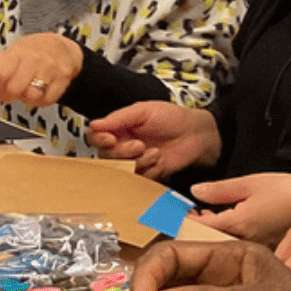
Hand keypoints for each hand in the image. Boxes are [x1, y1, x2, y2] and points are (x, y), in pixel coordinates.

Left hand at [0, 32, 81, 106]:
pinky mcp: (63, 78)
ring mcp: (50, 68)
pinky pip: (48, 100)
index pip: (0, 73)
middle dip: (8, 95)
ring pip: (32, 96)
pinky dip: (41, 101)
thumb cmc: (33, 51)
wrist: (64, 47)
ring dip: (25, 99)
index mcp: (18, 52)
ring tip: (26, 90)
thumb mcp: (10, 56)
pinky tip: (39, 92)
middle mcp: (34, 59)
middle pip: (15, 88)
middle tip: (9, 93)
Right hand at [86, 101, 220, 177]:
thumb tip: (94, 124)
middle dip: (123, 152)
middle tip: (139, 145)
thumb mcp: (143, 111)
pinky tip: (160, 160)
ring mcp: (134, 161)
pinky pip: (138, 179)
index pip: (96, 136)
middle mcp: (122, 145)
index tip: (110, 139)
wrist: (196, 134)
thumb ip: (118, 118)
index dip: (100, 140)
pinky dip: (150, 170)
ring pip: (121, 170)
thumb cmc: (172, 118)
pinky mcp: (146, 174)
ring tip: (155, 152)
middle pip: (106, 156)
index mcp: (118, 128)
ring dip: (139, 161)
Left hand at [190, 173, 290, 247]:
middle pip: (206, 240)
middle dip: (194, 228)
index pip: (198, 228)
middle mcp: (243, 242)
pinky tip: (225, 221)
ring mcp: (252, 250)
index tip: (171, 212)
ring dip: (209, 231)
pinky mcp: (262, 251)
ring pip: (220, 245)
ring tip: (204, 214)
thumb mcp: (252, 183)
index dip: (182, 221)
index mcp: (237, 224)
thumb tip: (194, 191)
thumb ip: (221, 190)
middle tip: (185, 213)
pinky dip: (225, 235)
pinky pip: (235, 246)